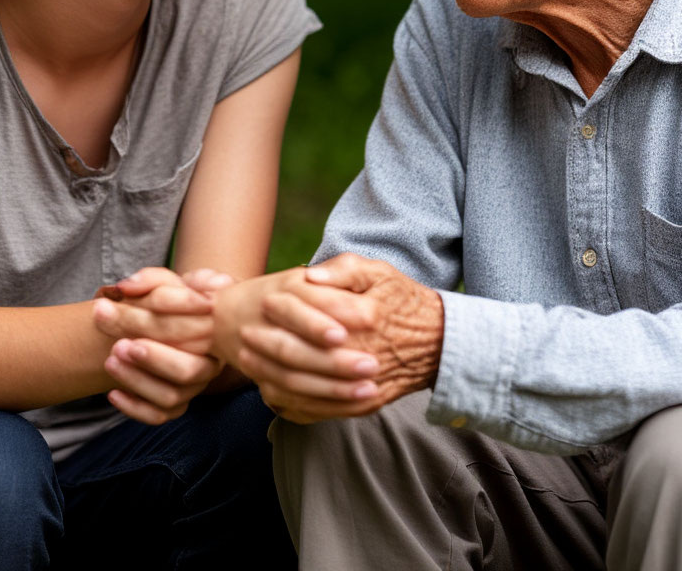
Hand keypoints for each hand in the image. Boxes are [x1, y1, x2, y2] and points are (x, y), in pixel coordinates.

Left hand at [94, 267, 232, 423]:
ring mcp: (195, 385)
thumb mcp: (165, 282)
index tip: (113, 310)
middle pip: (187, 369)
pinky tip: (112, 392)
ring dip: (138, 381)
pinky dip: (134, 407)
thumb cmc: (171, 299)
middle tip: (118, 344)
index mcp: (214, 328)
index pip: (188, 329)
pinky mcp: (178, 404)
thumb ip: (151, 279)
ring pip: (172, 395)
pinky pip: (160, 415)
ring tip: (110, 360)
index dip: (151, 321)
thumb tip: (128, 286)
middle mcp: (210, 361)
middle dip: (151, 359)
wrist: (172, 324)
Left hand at [237, 254, 444, 423]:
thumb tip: (308, 275)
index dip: (281, 311)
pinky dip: (291, 404)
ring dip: (271, 378)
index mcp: (363, 318)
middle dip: (267, 348)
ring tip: (248, 365)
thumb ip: (343, 269)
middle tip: (243, 338)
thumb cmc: (401, 300)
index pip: (311, 317)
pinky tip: (271, 390)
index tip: (259, 303)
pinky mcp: (362, 404)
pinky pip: (319, 411)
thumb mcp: (378, 272)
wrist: (438, 343)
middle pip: (301, 358)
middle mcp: (362, 355)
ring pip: (306, 390)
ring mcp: (362, 385)